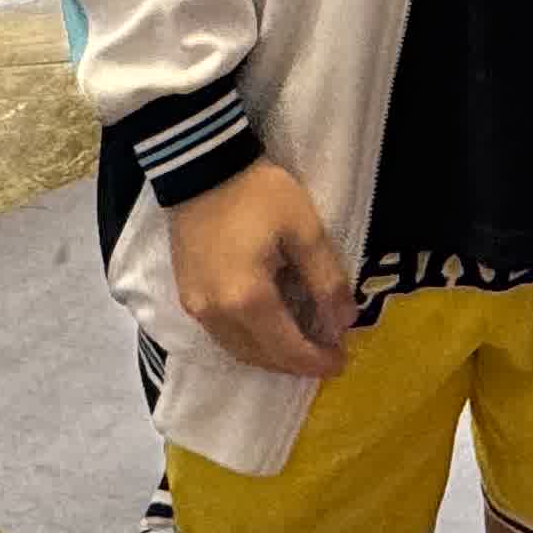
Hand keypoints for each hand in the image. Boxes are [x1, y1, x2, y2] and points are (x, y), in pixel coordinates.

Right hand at [166, 161, 355, 380]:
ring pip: (238, 351)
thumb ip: (326, 281)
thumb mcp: (306, 230)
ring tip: (301, 348)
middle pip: (261, 357)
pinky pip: (222, 336)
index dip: (317, 361)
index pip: (288, 350)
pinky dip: (249, 343)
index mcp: (248, 300)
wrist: (202, 169)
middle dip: (295, 364)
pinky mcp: (187, 297)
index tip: (342, 361)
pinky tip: (268, 331)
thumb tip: (344, 322)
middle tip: (326, 356)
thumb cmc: (259, 195)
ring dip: (271, 356)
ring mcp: (197, 308)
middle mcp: (217, 315)